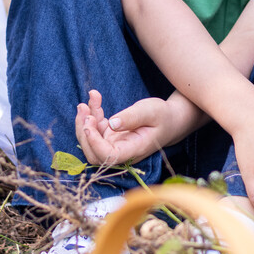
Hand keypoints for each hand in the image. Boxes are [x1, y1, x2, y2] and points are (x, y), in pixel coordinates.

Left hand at [75, 89, 202, 166]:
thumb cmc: (163, 115)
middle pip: (93, 154)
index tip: (90, 123)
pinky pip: (94, 129)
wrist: (170, 120)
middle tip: (84, 109)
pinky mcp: (110, 136)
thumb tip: (112, 123)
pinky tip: (94, 97)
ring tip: (85, 103)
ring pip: (90, 142)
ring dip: (83, 123)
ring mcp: (114, 145)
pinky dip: (91, 114)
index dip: (94, 143)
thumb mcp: (150, 111)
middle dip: (83, 132)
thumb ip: (132, 117)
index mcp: (133, 150)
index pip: (108, 156)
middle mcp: (122, 151)